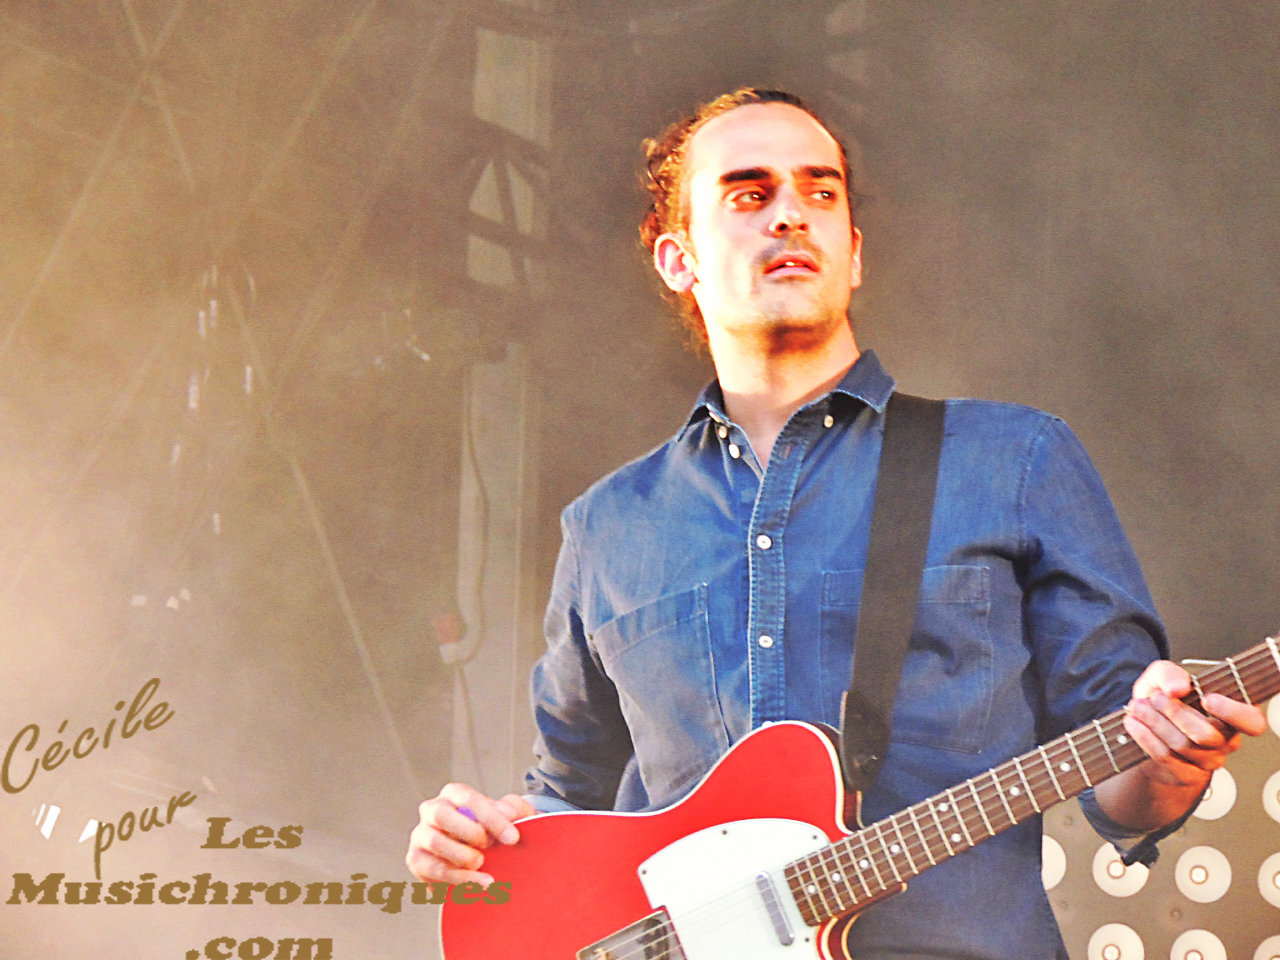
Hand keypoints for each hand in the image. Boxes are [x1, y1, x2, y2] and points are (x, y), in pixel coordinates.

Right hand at [405, 783, 536, 885]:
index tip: (512, 838)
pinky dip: (459, 879)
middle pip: (441, 815)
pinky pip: (434, 869)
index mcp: (454, 794)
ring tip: (482, 864)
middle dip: (469, 832)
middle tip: (490, 846)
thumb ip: (513, 809)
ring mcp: (421, 835)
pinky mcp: (416, 860)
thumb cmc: (493, 831)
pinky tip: (478, 883)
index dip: (491, 818)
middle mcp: (432, 810)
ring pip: (435, 842)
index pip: (468, 799)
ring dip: (463, 856)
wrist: (482, 859)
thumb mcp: (509, 816)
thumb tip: (507, 814)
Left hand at [1123, 659, 1267, 787]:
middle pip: (1209, 735)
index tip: (1207, 699)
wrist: (1141, 726)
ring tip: (1138, 708)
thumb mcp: (1161, 676)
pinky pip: (1167, 758)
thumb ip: (1169, 673)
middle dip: (1176, 713)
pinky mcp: (1187, 775)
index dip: (1233, 712)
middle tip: (1155, 698)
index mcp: (1232, 714)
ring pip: (1184, 746)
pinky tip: (1134, 724)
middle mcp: (1226, 740)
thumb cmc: (1161, 698)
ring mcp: (1209, 760)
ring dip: (1155, 723)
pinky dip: (1145, 738)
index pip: (1251, 721)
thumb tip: (1179, 687)